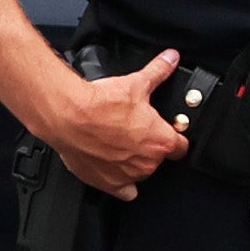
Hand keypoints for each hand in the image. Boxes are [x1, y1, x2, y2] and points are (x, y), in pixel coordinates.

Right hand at [26, 45, 185, 198]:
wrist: (67, 117)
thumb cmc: (100, 105)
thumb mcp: (136, 83)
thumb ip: (158, 72)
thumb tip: (170, 59)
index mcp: (161, 141)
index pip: (181, 146)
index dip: (175, 136)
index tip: (168, 131)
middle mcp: (147, 163)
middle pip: (159, 159)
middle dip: (150, 146)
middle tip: (136, 132)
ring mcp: (128, 176)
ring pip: (141, 172)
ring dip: (134, 161)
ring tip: (119, 143)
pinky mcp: (108, 184)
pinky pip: (124, 192)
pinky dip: (121, 183)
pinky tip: (115, 170)